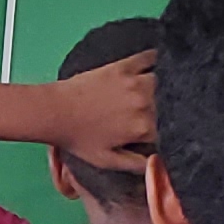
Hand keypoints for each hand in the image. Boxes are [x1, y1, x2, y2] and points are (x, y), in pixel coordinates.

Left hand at [43, 52, 156, 174]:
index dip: (163, 133)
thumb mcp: (107, 160)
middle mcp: (144, 102)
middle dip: (165, 111)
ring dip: (163, 87)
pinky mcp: (123, 66)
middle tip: (157, 113)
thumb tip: (159, 165)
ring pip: (161, 82)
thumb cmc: (79, 139)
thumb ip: (136, 164)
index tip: (156, 133)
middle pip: (167, 105)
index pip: (166, 130)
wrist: (55, 111)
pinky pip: (148, 58)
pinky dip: (156, 59)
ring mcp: (135, 81)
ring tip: (162, 90)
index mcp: (143, 127)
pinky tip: (159, 62)